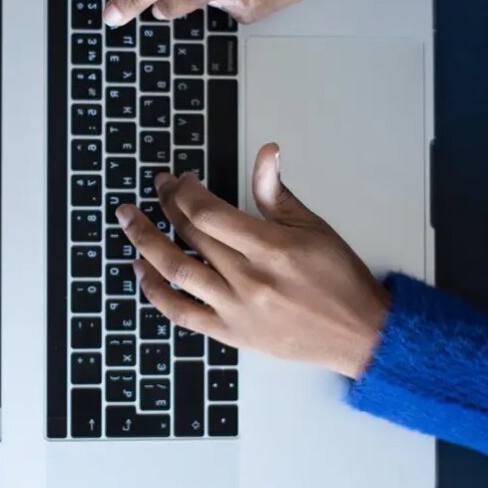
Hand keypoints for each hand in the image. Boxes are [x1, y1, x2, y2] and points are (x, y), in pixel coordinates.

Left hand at [115, 144, 388, 378]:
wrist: (358, 334)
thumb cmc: (339, 279)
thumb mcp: (314, 227)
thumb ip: (278, 193)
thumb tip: (265, 153)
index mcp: (271, 248)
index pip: (208, 213)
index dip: (185, 191)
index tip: (179, 179)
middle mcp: (249, 279)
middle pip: (190, 236)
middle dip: (166, 205)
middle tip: (156, 188)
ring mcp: (235, 309)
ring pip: (176, 271)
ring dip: (146, 243)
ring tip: (129, 221)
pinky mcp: (230, 333)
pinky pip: (182, 313)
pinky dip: (156, 292)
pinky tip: (141, 270)